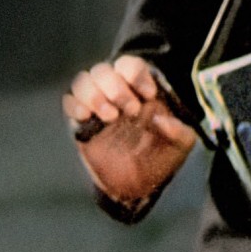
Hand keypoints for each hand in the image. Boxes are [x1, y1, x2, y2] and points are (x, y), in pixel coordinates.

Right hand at [63, 54, 196, 205]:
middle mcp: (116, 94)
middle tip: (131, 111)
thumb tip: (160, 118)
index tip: (148, 95)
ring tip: (111, 117)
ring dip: (94, 95)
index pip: (130, 65)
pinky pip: (68, 102)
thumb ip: (179, 131)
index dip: (135, 74)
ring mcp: (97, 107)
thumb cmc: (162, 158)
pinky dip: (75, 105)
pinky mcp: (81, 123)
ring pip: (83, 81)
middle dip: (116, 87)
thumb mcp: (182, 145)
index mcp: (141, 92)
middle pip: (103, 70)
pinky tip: (88, 119)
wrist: (140, 186)